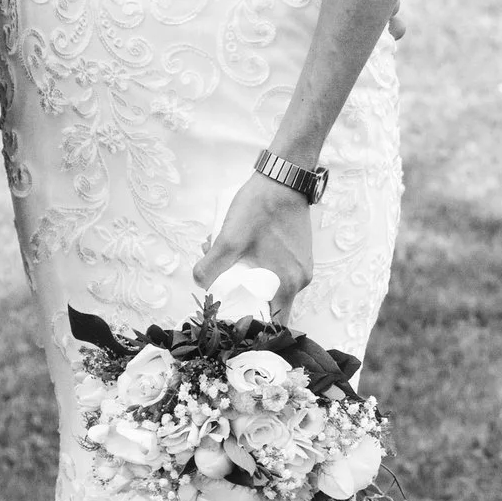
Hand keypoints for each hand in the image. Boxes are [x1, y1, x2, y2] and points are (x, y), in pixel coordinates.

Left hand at [194, 174, 313, 313]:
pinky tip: (240, 247)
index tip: (229, 312)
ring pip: (271, 283)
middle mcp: (301, 280)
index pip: (272, 321)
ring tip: (223, 253)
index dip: (250, 322)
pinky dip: (258, 265)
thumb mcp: (229, 239)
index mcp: (288, 284)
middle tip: (219, 275)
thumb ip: (211, 266)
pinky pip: (277, 270)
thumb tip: (199, 283)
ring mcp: (302, 266)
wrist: (283, 178)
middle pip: (268, 301)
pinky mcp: (299, 254)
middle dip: (240, 292)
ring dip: (247, 276)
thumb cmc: (260, 208)